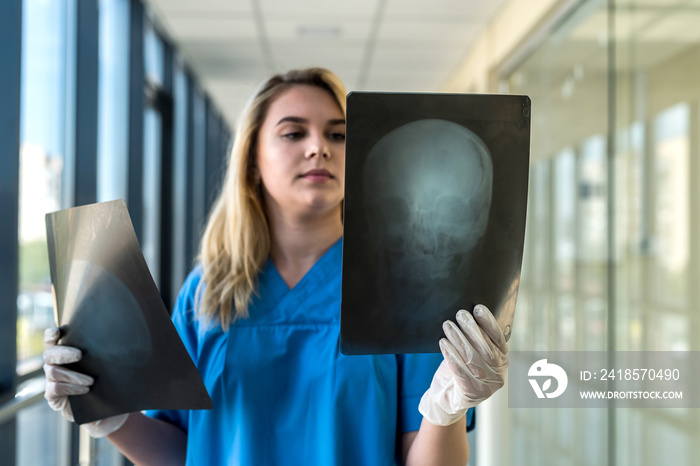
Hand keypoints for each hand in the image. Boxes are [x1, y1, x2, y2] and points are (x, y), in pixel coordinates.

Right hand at [43, 327, 127, 437]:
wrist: (103, 408)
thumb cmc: (104, 380)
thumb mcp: (103, 365)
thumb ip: (101, 352)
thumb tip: (118, 337)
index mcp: (64, 352)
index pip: (52, 340)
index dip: (51, 335)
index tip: (58, 331)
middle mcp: (54, 364)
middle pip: (49, 354)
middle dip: (64, 353)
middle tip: (80, 355)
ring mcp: (51, 380)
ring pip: (53, 372)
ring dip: (73, 375)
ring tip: (90, 381)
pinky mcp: (53, 396)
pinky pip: (55, 388)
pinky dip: (71, 388)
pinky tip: (85, 390)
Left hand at [419, 305, 507, 425]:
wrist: (449, 398)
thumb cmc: (461, 369)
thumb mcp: (473, 354)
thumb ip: (476, 339)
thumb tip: (468, 313)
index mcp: (503, 361)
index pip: (499, 339)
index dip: (489, 323)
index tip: (478, 308)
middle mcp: (499, 374)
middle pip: (485, 348)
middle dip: (471, 329)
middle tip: (459, 314)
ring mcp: (487, 386)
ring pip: (472, 358)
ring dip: (458, 339)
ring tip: (447, 325)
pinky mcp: (471, 393)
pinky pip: (460, 371)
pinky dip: (450, 355)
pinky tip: (443, 343)